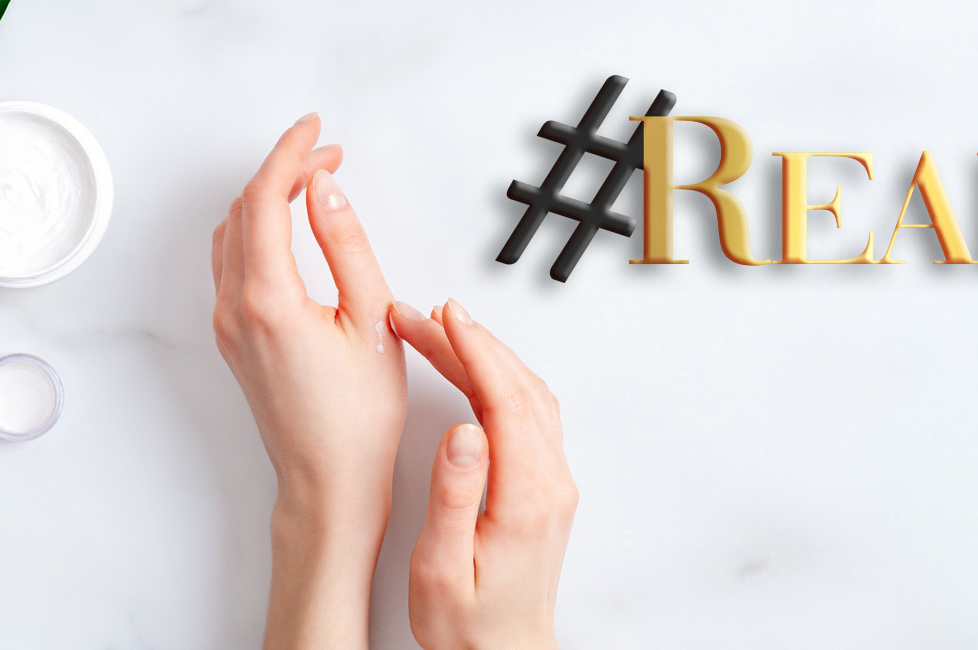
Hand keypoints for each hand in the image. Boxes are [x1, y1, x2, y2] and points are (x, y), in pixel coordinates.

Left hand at [211, 113, 403, 649]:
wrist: (328, 484)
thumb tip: (327, 193)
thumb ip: (347, 247)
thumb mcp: (372, 321)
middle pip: (244, 211)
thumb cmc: (357, 420)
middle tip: (328, 156)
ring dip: (267, 200)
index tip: (317, 132)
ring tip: (314, 186)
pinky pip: (232, 264)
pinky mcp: (234, 340)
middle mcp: (234, 308)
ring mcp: (228, 326)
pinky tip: (291, 231)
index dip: (290, 154)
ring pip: (232, 235)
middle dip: (283, 171)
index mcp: (268, 299)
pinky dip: (258, 231)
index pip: (266, 199)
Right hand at [392, 299, 577, 649]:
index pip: (504, 401)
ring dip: (487, 358)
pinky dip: (499, 383)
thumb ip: (453, 496)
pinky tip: (471, 374)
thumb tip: (464, 432)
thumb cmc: (468, 624)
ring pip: (527, 398)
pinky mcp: (545, 490)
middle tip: (424, 315)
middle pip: (518, 388)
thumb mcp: (441, 567)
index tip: (443, 317)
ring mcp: (553, 485)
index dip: (472, 351)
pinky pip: (529, 416)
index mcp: (526, 497)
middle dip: (472, 342)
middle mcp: (550, 484)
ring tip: (439, 332)